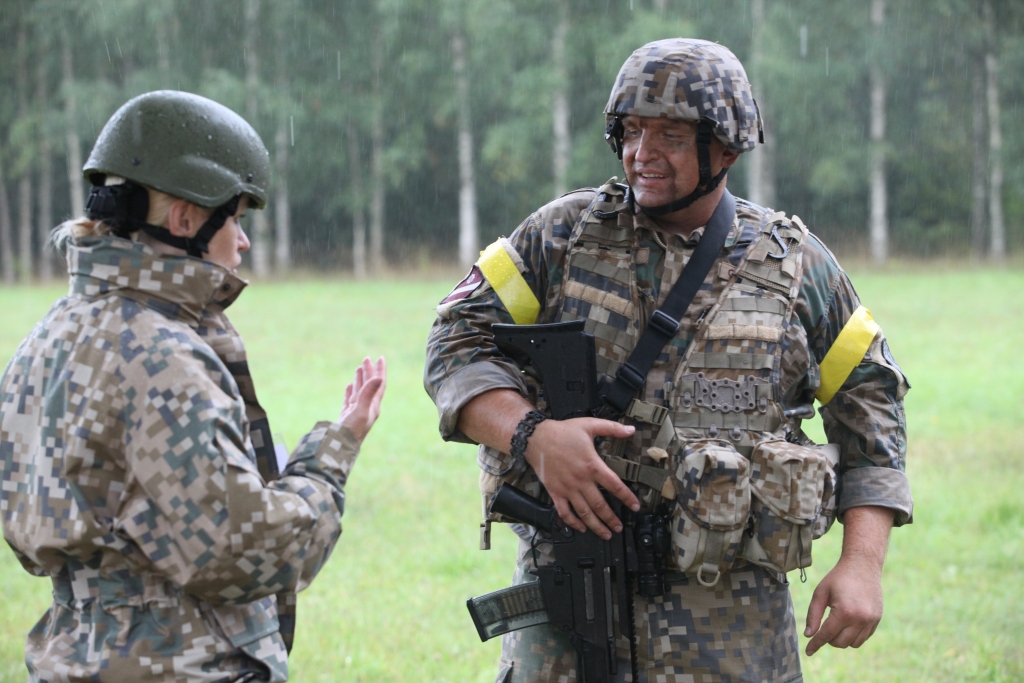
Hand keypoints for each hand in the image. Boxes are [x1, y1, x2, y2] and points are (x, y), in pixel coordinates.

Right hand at [339, 356, 385, 441]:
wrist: (339, 446)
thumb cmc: (352, 430)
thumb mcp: (361, 410)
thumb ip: (368, 393)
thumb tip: (379, 377)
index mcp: (373, 406)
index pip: (379, 385)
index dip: (380, 371)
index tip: (380, 358)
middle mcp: (367, 408)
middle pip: (369, 386)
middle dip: (369, 372)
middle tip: (367, 359)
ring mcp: (356, 412)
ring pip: (360, 391)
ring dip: (360, 379)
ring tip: (359, 368)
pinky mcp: (347, 416)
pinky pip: (350, 400)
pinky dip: (351, 391)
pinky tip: (350, 385)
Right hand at [525, 417, 639, 539]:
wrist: (537, 438)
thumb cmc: (563, 432)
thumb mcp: (589, 425)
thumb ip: (612, 428)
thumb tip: (631, 429)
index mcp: (592, 465)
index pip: (614, 485)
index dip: (627, 497)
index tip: (635, 506)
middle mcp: (581, 480)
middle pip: (600, 505)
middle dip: (612, 519)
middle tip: (619, 527)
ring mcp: (567, 488)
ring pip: (584, 512)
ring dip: (596, 526)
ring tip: (606, 533)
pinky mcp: (555, 492)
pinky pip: (564, 512)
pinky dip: (572, 522)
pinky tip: (580, 528)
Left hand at [803, 555, 882, 655]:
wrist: (862, 565)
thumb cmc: (838, 578)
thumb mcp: (820, 593)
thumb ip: (813, 615)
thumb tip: (809, 635)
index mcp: (844, 612)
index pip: (826, 635)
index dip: (816, 644)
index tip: (808, 652)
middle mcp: (860, 619)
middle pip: (839, 643)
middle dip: (828, 639)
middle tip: (824, 626)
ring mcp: (871, 621)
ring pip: (852, 644)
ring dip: (841, 639)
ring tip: (836, 624)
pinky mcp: (877, 620)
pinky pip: (863, 638)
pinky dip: (853, 636)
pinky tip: (847, 623)